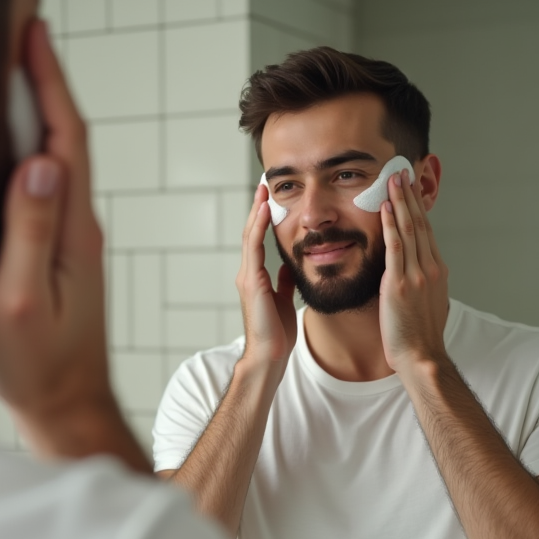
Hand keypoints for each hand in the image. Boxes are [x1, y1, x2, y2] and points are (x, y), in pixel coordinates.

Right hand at [0, 20, 115, 437]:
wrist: (65, 406)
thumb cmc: (38, 365)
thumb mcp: (24, 299)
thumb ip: (30, 231)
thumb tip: (38, 164)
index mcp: (72, 231)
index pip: (67, 139)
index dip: (50, 83)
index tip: (32, 35)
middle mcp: (78, 227)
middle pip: (64, 139)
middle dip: (42, 84)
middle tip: (14, 40)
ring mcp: (69, 241)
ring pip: (54, 161)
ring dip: (36, 115)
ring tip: (5, 77)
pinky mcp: (56, 255)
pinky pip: (43, 189)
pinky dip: (27, 153)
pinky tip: (4, 148)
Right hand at [236, 185, 297, 374]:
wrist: (270, 354)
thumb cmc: (277, 333)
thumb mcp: (284, 299)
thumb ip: (284, 281)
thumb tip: (290, 265)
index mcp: (256, 277)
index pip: (258, 240)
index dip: (263, 219)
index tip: (270, 199)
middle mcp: (248, 274)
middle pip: (251, 232)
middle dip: (258, 208)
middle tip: (264, 184)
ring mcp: (247, 277)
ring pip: (250, 236)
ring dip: (256, 211)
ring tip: (263, 190)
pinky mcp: (251, 282)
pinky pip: (254, 249)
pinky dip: (258, 228)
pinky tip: (264, 211)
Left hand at [378, 169, 449, 374]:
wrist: (421, 356)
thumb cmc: (420, 337)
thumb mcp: (427, 303)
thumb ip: (421, 284)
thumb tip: (415, 274)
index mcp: (437, 271)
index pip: (427, 231)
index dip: (418, 207)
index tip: (411, 189)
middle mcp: (430, 268)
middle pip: (420, 223)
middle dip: (410, 196)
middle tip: (402, 171)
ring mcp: (417, 274)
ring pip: (409, 229)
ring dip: (400, 201)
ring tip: (393, 179)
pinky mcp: (400, 283)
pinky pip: (395, 247)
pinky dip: (390, 225)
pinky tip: (384, 207)